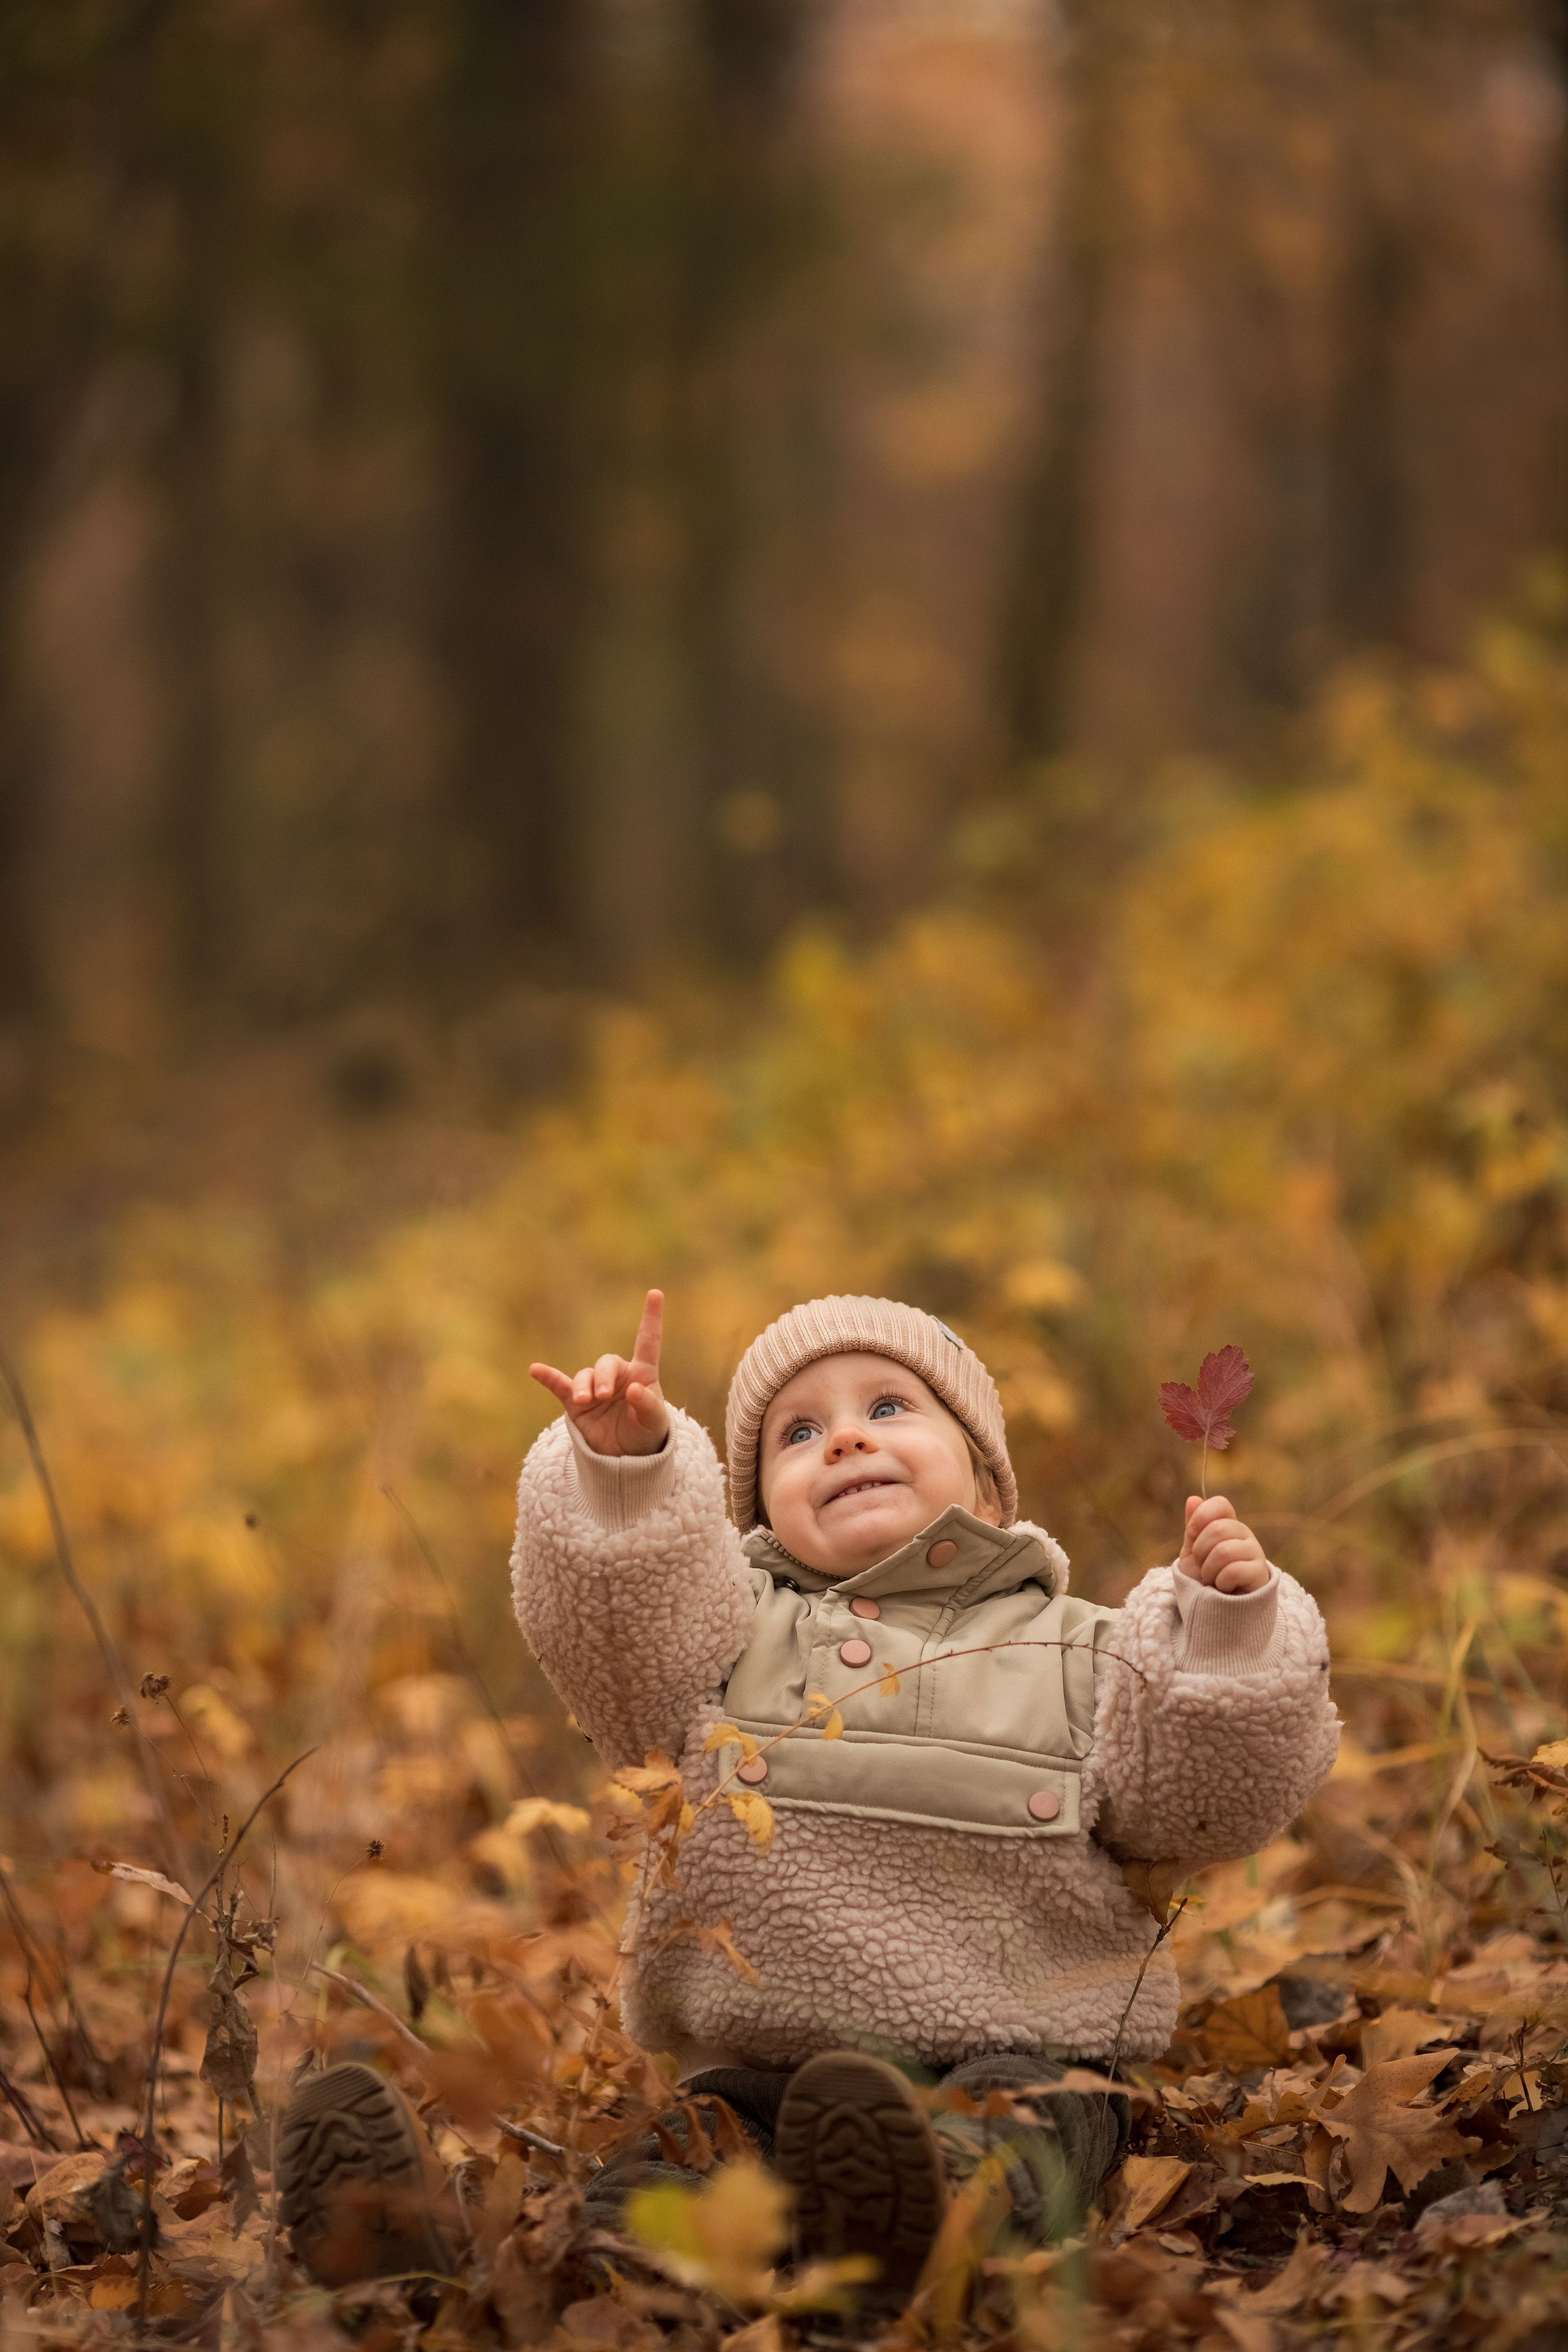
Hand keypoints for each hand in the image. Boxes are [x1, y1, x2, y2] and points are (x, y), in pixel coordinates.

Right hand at [530, 1289, 670, 1457]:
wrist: (626, 1459)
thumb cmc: (646, 1434)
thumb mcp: (654, 1422)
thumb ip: (648, 1405)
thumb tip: (633, 1389)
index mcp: (642, 1374)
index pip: (647, 1342)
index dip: (651, 1318)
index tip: (656, 1293)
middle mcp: (616, 1376)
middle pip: (606, 1363)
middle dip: (603, 1377)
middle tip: (603, 1396)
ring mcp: (594, 1389)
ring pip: (584, 1377)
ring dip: (582, 1387)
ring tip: (583, 1401)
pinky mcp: (575, 1404)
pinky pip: (559, 1386)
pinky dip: (547, 1377)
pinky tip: (535, 1369)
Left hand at [1177, 1494, 1269, 1593]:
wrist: (1218, 1610)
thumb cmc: (1205, 1580)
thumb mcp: (1193, 1553)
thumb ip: (1193, 1528)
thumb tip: (1193, 1499)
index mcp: (1228, 1525)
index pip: (1221, 1504)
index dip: (1202, 1515)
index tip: (1192, 1533)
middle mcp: (1245, 1535)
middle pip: (1219, 1528)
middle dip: (1201, 1550)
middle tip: (1203, 1566)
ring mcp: (1255, 1553)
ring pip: (1224, 1551)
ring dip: (1209, 1570)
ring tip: (1213, 1579)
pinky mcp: (1260, 1574)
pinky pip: (1233, 1570)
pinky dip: (1220, 1582)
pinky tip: (1225, 1588)